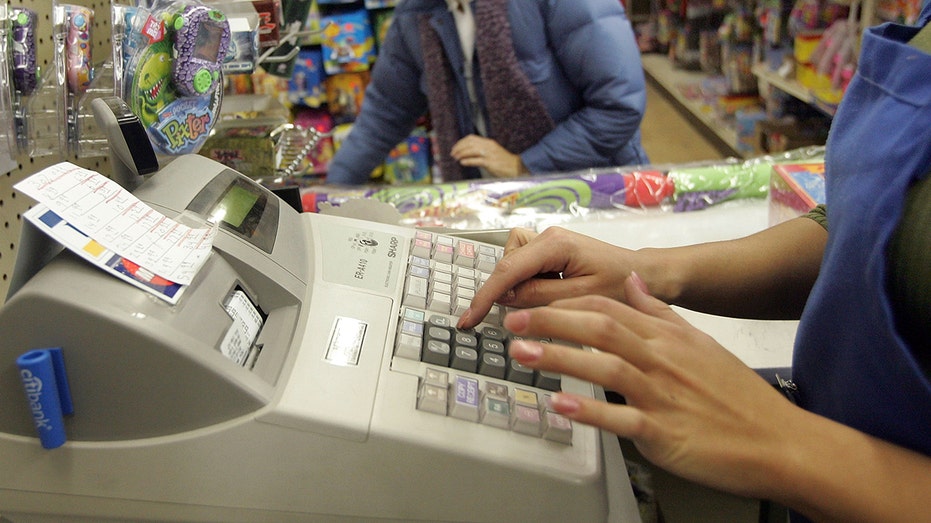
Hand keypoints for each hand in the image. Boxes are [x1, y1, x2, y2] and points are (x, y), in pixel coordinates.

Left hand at [450, 134, 526, 177]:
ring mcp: (489, 154)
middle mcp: (488, 146)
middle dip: (459, 148)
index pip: (471, 138)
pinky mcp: (490, 163)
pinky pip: (476, 160)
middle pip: (469, 143)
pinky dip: (468, 161)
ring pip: (471, 150)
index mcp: (488, 142)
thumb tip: (468, 154)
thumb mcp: (492, 152)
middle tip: (453, 153)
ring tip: (455, 158)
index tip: (455, 148)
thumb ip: (481, 151)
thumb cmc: (504, 162)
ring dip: (461, 154)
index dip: (461, 142)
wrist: (516, 167)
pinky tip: (462, 163)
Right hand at [458, 227, 637, 328]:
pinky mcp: (550, 251)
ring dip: (520, 285)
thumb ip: (539, 297)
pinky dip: (529, 282)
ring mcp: (548, 242)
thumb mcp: (581, 300)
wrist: (643, 275)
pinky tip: (552, 292)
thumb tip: (506, 299)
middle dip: (509, 291)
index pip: (508, 271)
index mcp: (555, 245)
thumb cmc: (621, 285)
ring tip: (549, 299)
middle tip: (528, 313)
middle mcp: (548, 237)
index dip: (484, 297)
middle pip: (507, 264)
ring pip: (513, 264)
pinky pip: (524, 266)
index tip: (468, 320)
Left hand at [503, 275, 800, 498]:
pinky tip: (560, 404)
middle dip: (552, 321)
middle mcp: (662, 359)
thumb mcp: (700, 342)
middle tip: (512, 322)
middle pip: (600, 327)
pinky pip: (622, 417)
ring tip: (522, 353)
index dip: (566, 303)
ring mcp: (662, 395)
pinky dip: (590, 410)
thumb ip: (660, 312)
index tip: (532, 303)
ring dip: (560, 357)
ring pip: (605, 366)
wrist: (779, 441)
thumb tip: (631, 282)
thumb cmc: (737, 396)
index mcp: (667, 337)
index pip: (609, 307)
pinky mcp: (664, 432)